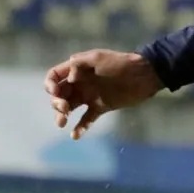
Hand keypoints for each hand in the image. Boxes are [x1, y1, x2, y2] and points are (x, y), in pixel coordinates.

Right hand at [43, 49, 161, 139]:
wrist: (143, 75)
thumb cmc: (120, 63)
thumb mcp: (98, 57)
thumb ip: (79, 64)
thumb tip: (68, 79)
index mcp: (77, 69)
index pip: (55, 76)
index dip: (50, 85)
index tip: (56, 93)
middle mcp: (81, 82)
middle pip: (59, 94)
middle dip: (56, 102)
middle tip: (64, 108)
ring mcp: (90, 95)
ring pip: (69, 108)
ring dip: (61, 115)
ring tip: (63, 122)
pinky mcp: (100, 107)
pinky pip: (86, 119)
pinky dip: (79, 128)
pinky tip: (75, 135)